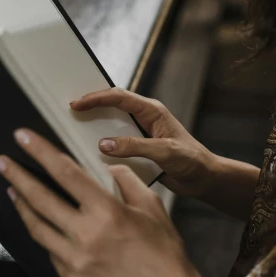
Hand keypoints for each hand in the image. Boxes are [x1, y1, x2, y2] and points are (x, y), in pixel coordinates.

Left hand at [0, 128, 194, 276]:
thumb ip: (126, 181)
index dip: (41, 152)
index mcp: (106, 212)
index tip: (22, 137)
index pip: (65, 173)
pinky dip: (45, 235)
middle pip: (40, 199)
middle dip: (17, 176)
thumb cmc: (163, 250)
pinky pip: (51, 252)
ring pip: (37, 228)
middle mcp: (85, 235)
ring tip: (12, 190)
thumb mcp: (152, 206)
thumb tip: (107, 168)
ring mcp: (75, 261)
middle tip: (0, 161)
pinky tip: (43, 225)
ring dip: (22, 206)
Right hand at [70, 88, 216, 197]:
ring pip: (113, 124)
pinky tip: (92, 151)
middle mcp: (145, 119)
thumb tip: (104, 144)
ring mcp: (141, 133)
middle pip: (113, 106)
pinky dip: (104, 145)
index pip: (119, 97)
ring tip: (76, 128)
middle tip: (71, 110)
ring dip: (96, 125)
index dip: (96, 98)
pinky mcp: (139, 149)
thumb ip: (135, 147)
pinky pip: (117, 143)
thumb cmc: (192, 161)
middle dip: (92, 105)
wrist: (204, 179)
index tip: (78, 104)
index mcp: (153, 111)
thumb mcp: (163, 152)